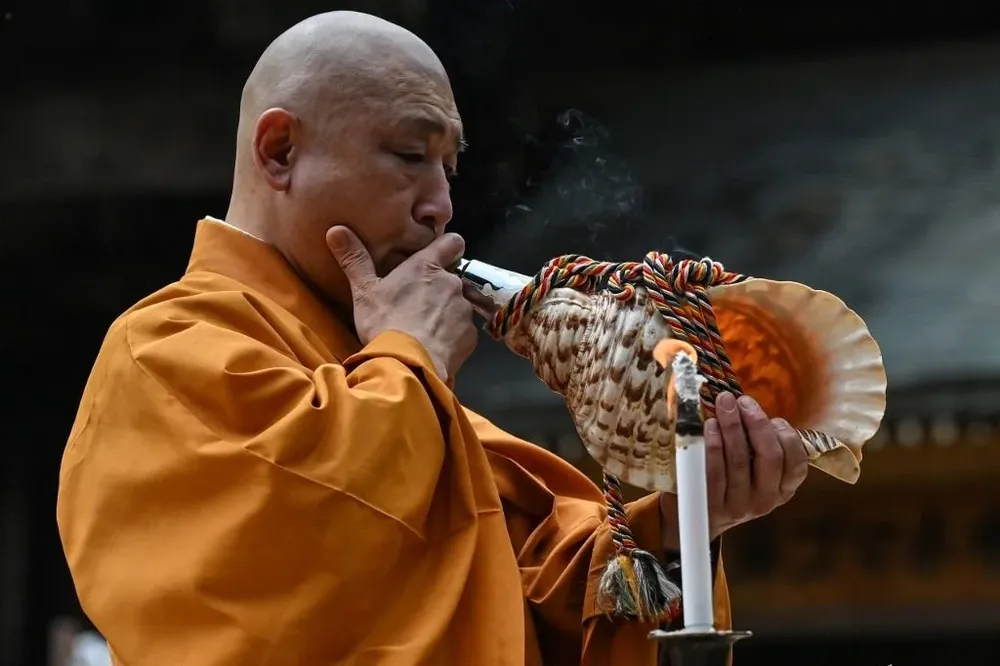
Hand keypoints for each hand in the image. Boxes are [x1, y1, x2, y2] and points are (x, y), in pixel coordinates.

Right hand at [327, 227, 477, 381]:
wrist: (407, 364)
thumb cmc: (384, 323)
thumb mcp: (364, 292)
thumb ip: (354, 260)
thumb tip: (335, 230)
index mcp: (426, 266)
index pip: (452, 241)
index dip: (448, 246)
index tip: (438, 256)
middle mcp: (451, 282)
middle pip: (452, 277)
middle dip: (440, 287)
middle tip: (418, 303)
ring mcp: (464, 309)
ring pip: (458, 304)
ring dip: (446, 312)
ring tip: (425, 328)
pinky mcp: (470, 335)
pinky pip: (463, 330)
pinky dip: (453, 335)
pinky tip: (435, 346)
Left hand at [704, 392, 808, 535]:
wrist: (697, 517)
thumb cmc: (729, 480)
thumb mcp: (754, 468)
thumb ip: (759, 443)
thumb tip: (749, 405)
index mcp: (783, 489)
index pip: (798, 462)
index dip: (787, 435)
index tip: (772, 416)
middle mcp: (766, 500)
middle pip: (770, 456)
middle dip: (757, 423)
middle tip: (742, 401)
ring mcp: (740, 506)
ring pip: (740, 460)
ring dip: (732, 427)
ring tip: (724, 405)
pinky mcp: (714, 507)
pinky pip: (715, 472)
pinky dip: (713, 445)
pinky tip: (709, 426)